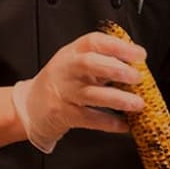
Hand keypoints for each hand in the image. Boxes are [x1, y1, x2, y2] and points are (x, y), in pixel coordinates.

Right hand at [12, 32, 145, 152]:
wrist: (30, 107)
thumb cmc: (59, 85)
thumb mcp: (75, 66)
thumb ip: (100, 64)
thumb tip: (135, 68)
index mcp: (72, 53)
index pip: (95, 42)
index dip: (119, 47)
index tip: (139, 55)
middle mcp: (67, 70)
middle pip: (90, 64)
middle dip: (116, 69)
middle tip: (137, 77)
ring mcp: (64, 93)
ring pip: (92, 94)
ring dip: (117, 99)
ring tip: (137, 104)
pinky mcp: (64, 114)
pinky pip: (89, 119)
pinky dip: (108, 123)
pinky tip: (124, 125)